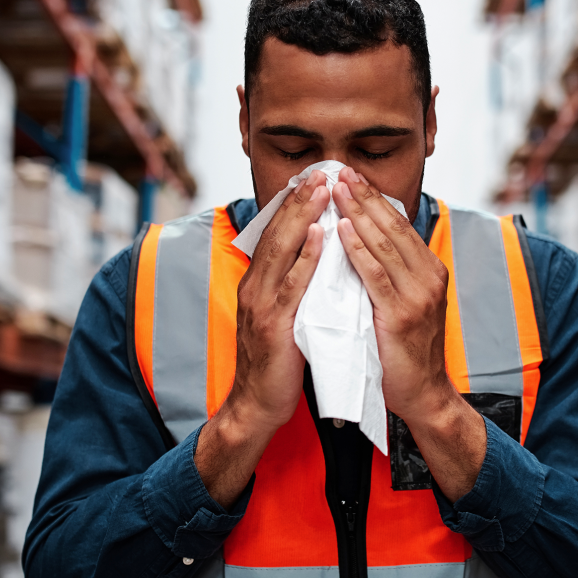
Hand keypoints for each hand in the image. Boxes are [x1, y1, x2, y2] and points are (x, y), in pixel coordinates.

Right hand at [196, 171, 327, 507]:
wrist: (255, 406)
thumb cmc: (276, 363)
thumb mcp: (282, 316)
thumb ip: (292, 288)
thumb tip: (315, 259)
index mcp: (257, 284)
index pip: (276, 235)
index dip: (293, 205)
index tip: (313, 178)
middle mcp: (254, 287)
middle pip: (277, 233)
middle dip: (299, 200)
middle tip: (321, 171)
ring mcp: (261, 305)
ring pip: (283, 251)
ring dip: (304, 217)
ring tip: (323, 190)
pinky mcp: (274, 325)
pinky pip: (293, 284)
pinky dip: (307, 257)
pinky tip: (322, 236)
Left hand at [332, 168, 485, 500]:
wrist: (424, 395)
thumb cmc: (405, 351)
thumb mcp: (403, 303)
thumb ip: (389, 274)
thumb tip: (362, 241)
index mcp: (429, 270)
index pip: (398, 225)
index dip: (374, 198)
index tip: (351, 175)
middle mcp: (429, 276)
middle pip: (392, 226)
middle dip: (365, 196)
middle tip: (340, 170)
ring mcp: (418, 295)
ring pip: (385, 244)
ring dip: (358, 213)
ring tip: (337, 189)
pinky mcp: (402, 315)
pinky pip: (376, 275)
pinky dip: (358, 250)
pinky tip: (342, 231)